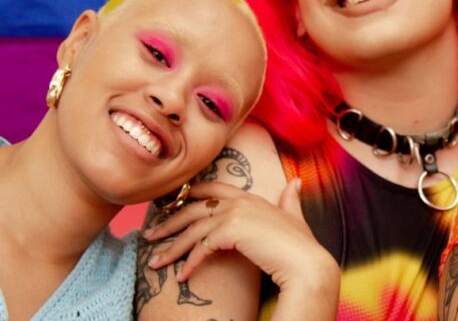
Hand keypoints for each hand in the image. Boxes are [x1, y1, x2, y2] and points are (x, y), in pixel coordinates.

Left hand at [144, 180, 335, 297]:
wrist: (305, 262)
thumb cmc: (301, 245)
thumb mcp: (294, 217)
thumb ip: (290, 200)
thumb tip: (295, 182)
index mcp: (251, 196)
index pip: (212, 189)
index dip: (189, 195)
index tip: (170, 206)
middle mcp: (240, 200)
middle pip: (193, 208)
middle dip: (168, 222)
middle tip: (150, 236)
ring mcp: (235, 214)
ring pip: (192, 229)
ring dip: (171, 247)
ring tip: (156, 262)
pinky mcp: (231, 231)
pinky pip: (201, 247)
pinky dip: (189, 263)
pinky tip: (182, 276)